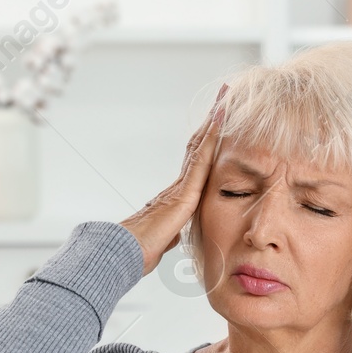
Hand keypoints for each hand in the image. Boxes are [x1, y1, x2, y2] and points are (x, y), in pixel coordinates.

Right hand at [122, 83, 227, 274]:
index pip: (197, 164)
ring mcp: (180, 185)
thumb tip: (175, 234)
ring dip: (213, 123)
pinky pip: (201, 160)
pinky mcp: (184, 192)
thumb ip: (171, 233)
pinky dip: (212, 139)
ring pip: (200, 147)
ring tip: (225, 100)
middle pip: (198, 147)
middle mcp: (178, 185)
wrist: (125, 253)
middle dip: (211, 124)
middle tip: (223, 99)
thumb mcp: (163, 241)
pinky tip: (220, 122)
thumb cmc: (139, 250)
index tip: (218, 124)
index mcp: (177, 197)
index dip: (208, 143)